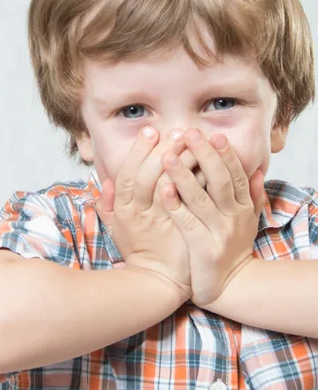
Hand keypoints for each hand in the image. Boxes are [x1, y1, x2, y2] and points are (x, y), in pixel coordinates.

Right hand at [95, 127, 194, 297]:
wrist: (159, 282)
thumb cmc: (138, 251)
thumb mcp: (115, 229)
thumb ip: (107, 205)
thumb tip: (104, 181)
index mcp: (124, 211)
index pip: (128, 175)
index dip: (138, 152)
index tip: (150, 131)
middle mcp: (141, 215)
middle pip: (148, 177)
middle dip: (162, 151)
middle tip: (176, 131)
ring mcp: (163, 223)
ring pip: (171, 186)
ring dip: (183, 162)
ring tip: (194, 142)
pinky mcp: (184, 230)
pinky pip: (191, 202)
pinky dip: (199, 182)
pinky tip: (209, 166)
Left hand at [159, 129, 264, 306]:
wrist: (231, 287)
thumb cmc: (232, 248)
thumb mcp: (247, 221)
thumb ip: (253, 195)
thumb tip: (257, 170)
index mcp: (243, 207)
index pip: (234, 174)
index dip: (225, 155)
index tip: (213, 135)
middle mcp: (234, 217)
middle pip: (219, 180)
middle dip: (204, 155)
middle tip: (189, 133)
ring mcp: (220, 232)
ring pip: (200, 198)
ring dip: (183, 174)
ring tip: (168, 155)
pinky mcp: (204, 247)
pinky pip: (187, 222)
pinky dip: (175, 204)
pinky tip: (163, 189)